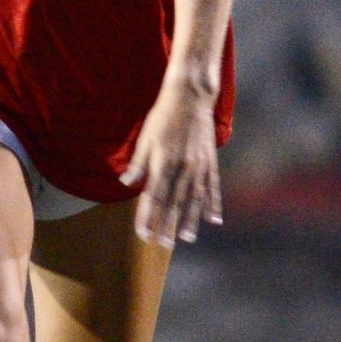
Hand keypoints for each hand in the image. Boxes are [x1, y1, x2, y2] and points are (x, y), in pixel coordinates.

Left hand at [125, 88, 223, 245]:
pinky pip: (212, 187)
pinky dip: (213, 204)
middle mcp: (180, 167)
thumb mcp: (145, 136)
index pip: (152, 197)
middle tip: (161, 245)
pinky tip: (214, 220)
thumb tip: (126, 183)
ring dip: (189, 221)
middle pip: (173, 203)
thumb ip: (138, 162)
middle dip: (166, 225)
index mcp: (161, 161)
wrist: (190, 96)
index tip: (143, 235)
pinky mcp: (209, 160)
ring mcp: (197, 165)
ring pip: (193, 199)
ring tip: (186, 239)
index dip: (147, 217)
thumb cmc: (162, 115)